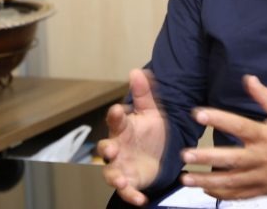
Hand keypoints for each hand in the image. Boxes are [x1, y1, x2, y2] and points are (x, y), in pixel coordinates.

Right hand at [98, 69, 166, 205]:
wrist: (161, 153)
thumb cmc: (150, 131)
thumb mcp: (151, 111)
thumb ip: (144, 93)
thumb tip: (137, 70)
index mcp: (123, 127)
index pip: (115, 119)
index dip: (116, 115)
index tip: (118, 110)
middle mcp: (118, 147)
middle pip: (105, 148)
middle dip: (106, 149)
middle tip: (110, 150)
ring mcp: (122, 165)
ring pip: (111, 172)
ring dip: (115, 176)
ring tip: (121, 180)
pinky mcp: (131, 181)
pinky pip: (127, 191)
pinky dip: (131, 195)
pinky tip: (140, 199)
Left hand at [180, 75, 266, 199]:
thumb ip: (265, 97)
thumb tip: (249, 79)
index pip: (240, 126)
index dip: (219, 119)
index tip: (199, 113)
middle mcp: (263, 158)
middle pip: (231, 159)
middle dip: (207, 158)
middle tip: (186, 154)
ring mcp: (262, 176)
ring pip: (231, 181)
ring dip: (207, 180)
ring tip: (187, 177)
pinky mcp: (262, 190)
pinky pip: (239, 194)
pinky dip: (222, 194)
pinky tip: (206, 189)